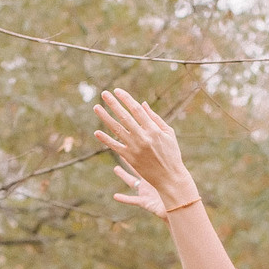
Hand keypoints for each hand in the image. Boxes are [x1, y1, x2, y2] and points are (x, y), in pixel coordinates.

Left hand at [94, 88, 196, 217]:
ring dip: (105, 117)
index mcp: (153, 129)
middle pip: (124, 116)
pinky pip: (115, 147)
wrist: (170, 177)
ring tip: (96, 107)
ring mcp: (135, 148)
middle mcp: (142, 137)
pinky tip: (97, 132)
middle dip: (113, 104)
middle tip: (104, 93)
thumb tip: (142, 103)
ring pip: (117, 129)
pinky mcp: (130, 158)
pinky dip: (106, 140)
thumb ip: (155, 118)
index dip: (126, 99)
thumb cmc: (171, 153)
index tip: (117, 91)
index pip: (136, 109)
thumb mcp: (168, 133)